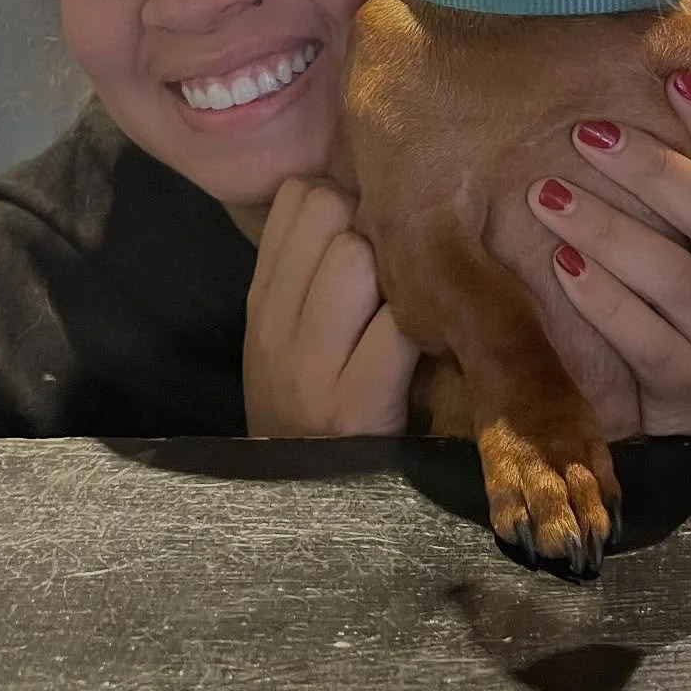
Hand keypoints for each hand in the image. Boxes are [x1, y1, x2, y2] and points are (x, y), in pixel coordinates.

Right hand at [244, 179, 418, 435]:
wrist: (308, 504)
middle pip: (330, 213)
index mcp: (260, 300)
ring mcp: (312, 368)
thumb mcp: (289, 334)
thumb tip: (366, 187)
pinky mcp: (357, 405)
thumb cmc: (314, 405)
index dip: (344, 197)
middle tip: (397, 266)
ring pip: (358, 257)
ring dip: (398, 270)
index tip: (367, 226)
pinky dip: (423, 325)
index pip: (296, 197)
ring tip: (410, 302)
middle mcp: (275, 327)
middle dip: (374, 228)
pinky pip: (399, 326)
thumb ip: (312, 267)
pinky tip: (430, 343)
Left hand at [527, 71, 690, 435]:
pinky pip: (647, 343)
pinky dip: (603, 302)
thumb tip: (624, 114)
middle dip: (654, 170)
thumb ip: (680, 211)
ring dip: (611, 232)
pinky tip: (561, 268)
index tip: (676, 79)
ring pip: (679, 281)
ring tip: (548, 194)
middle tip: (586, 132)